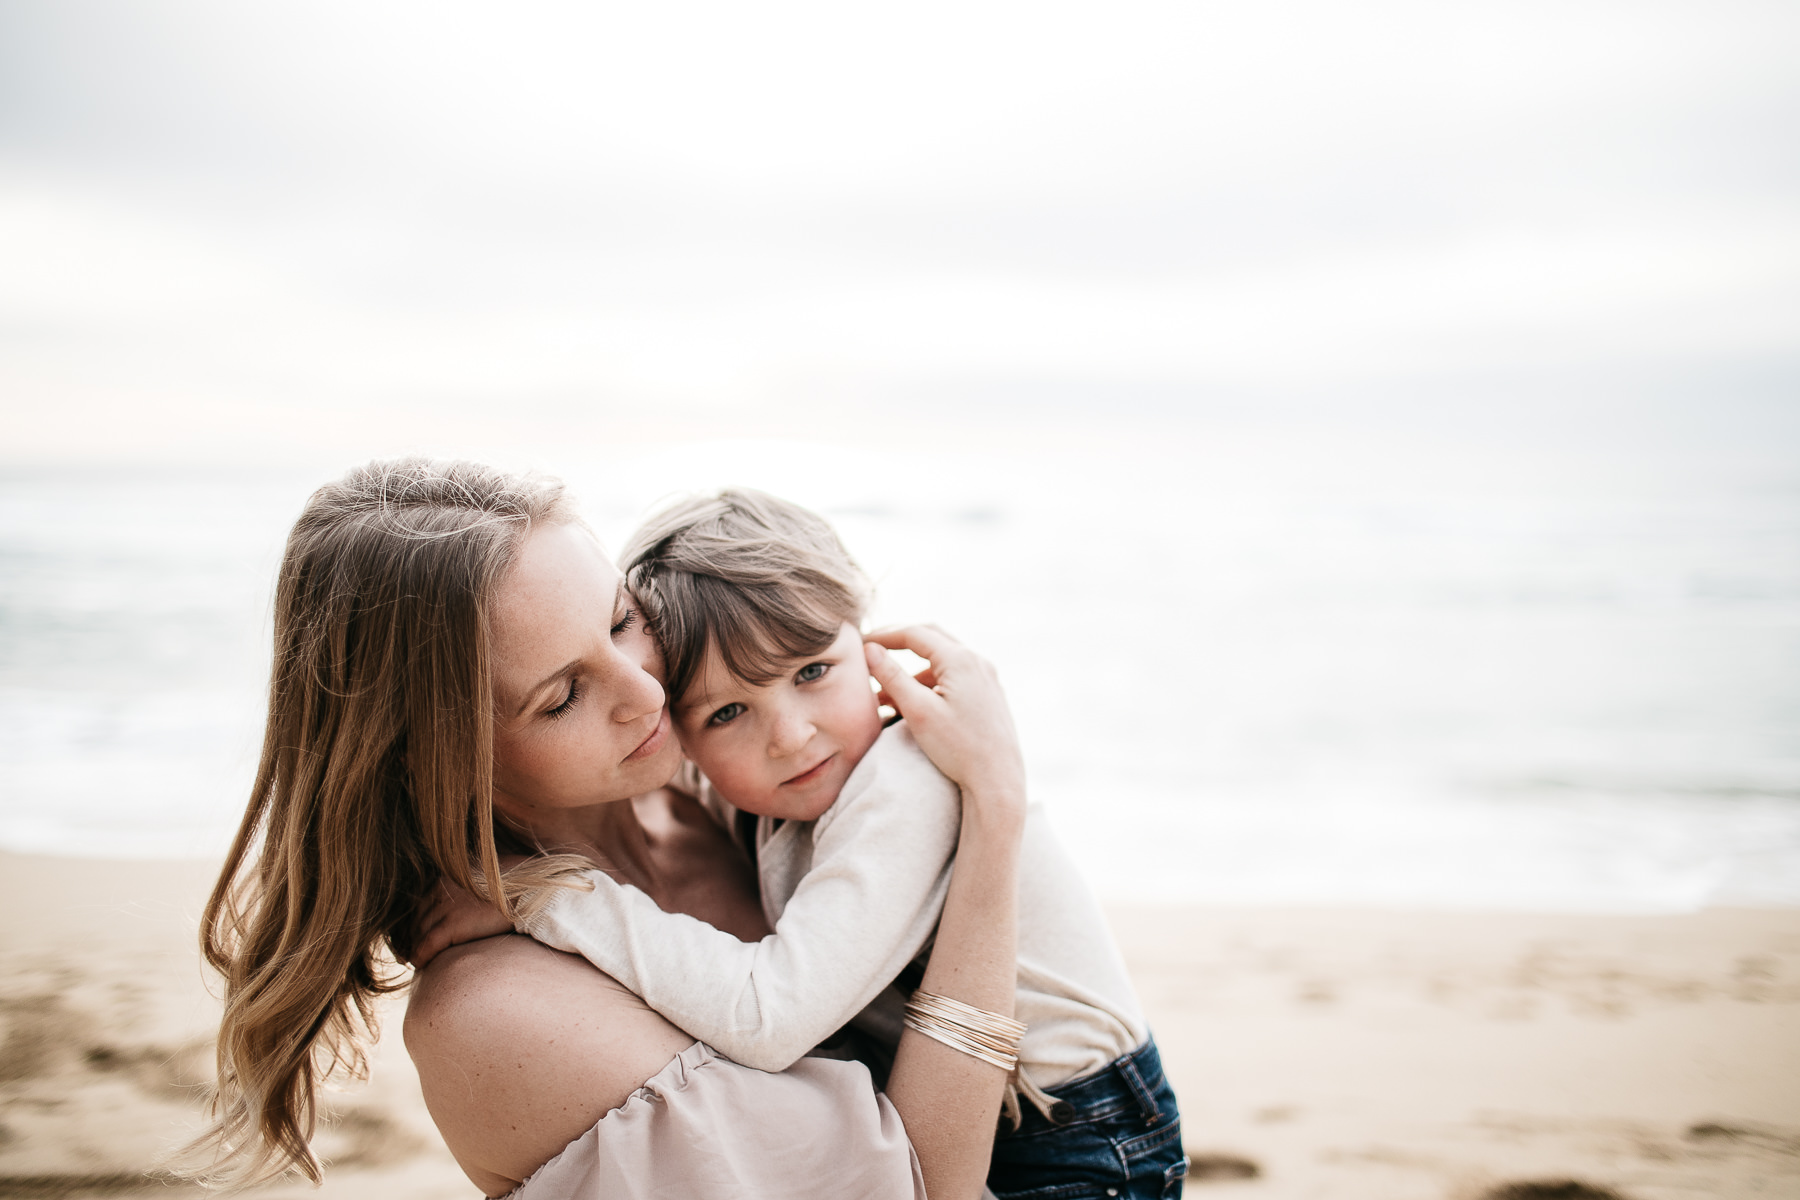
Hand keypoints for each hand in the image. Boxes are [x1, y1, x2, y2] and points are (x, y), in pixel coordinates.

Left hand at [410, 876, 514, 968]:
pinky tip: (421, 965)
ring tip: (418, 961)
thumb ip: (469, 889)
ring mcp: (447, 906)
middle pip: (418, 918)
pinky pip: (428, 944)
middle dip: (414, 936)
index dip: (419, 922)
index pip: (423, 904)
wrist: (530, 893)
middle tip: (414, 952)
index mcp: (449, 877)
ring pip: (420, 932)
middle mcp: (443, 889)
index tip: (418, 936)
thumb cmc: (516, 888)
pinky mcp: (454, 923)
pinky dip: (421, 955)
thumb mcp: (485, 881)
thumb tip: (468, 905)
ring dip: (416, 948)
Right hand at [863, 625, 1026, 809]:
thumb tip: (870, 650)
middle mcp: (978, 662)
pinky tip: (913, 704)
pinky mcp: (990, 696)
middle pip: (931, 638)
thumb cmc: (959, 749)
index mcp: (961, 660)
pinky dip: (931, 683)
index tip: (860, 643)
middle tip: (873, 651)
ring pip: (943, 661)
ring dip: (914, 670)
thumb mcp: (918, 711)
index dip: (884, 635)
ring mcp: (987, 678)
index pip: (915, 634)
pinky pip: (955, 677)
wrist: (998, 782)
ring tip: (886, 693)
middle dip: (899, 643)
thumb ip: (892, 677)